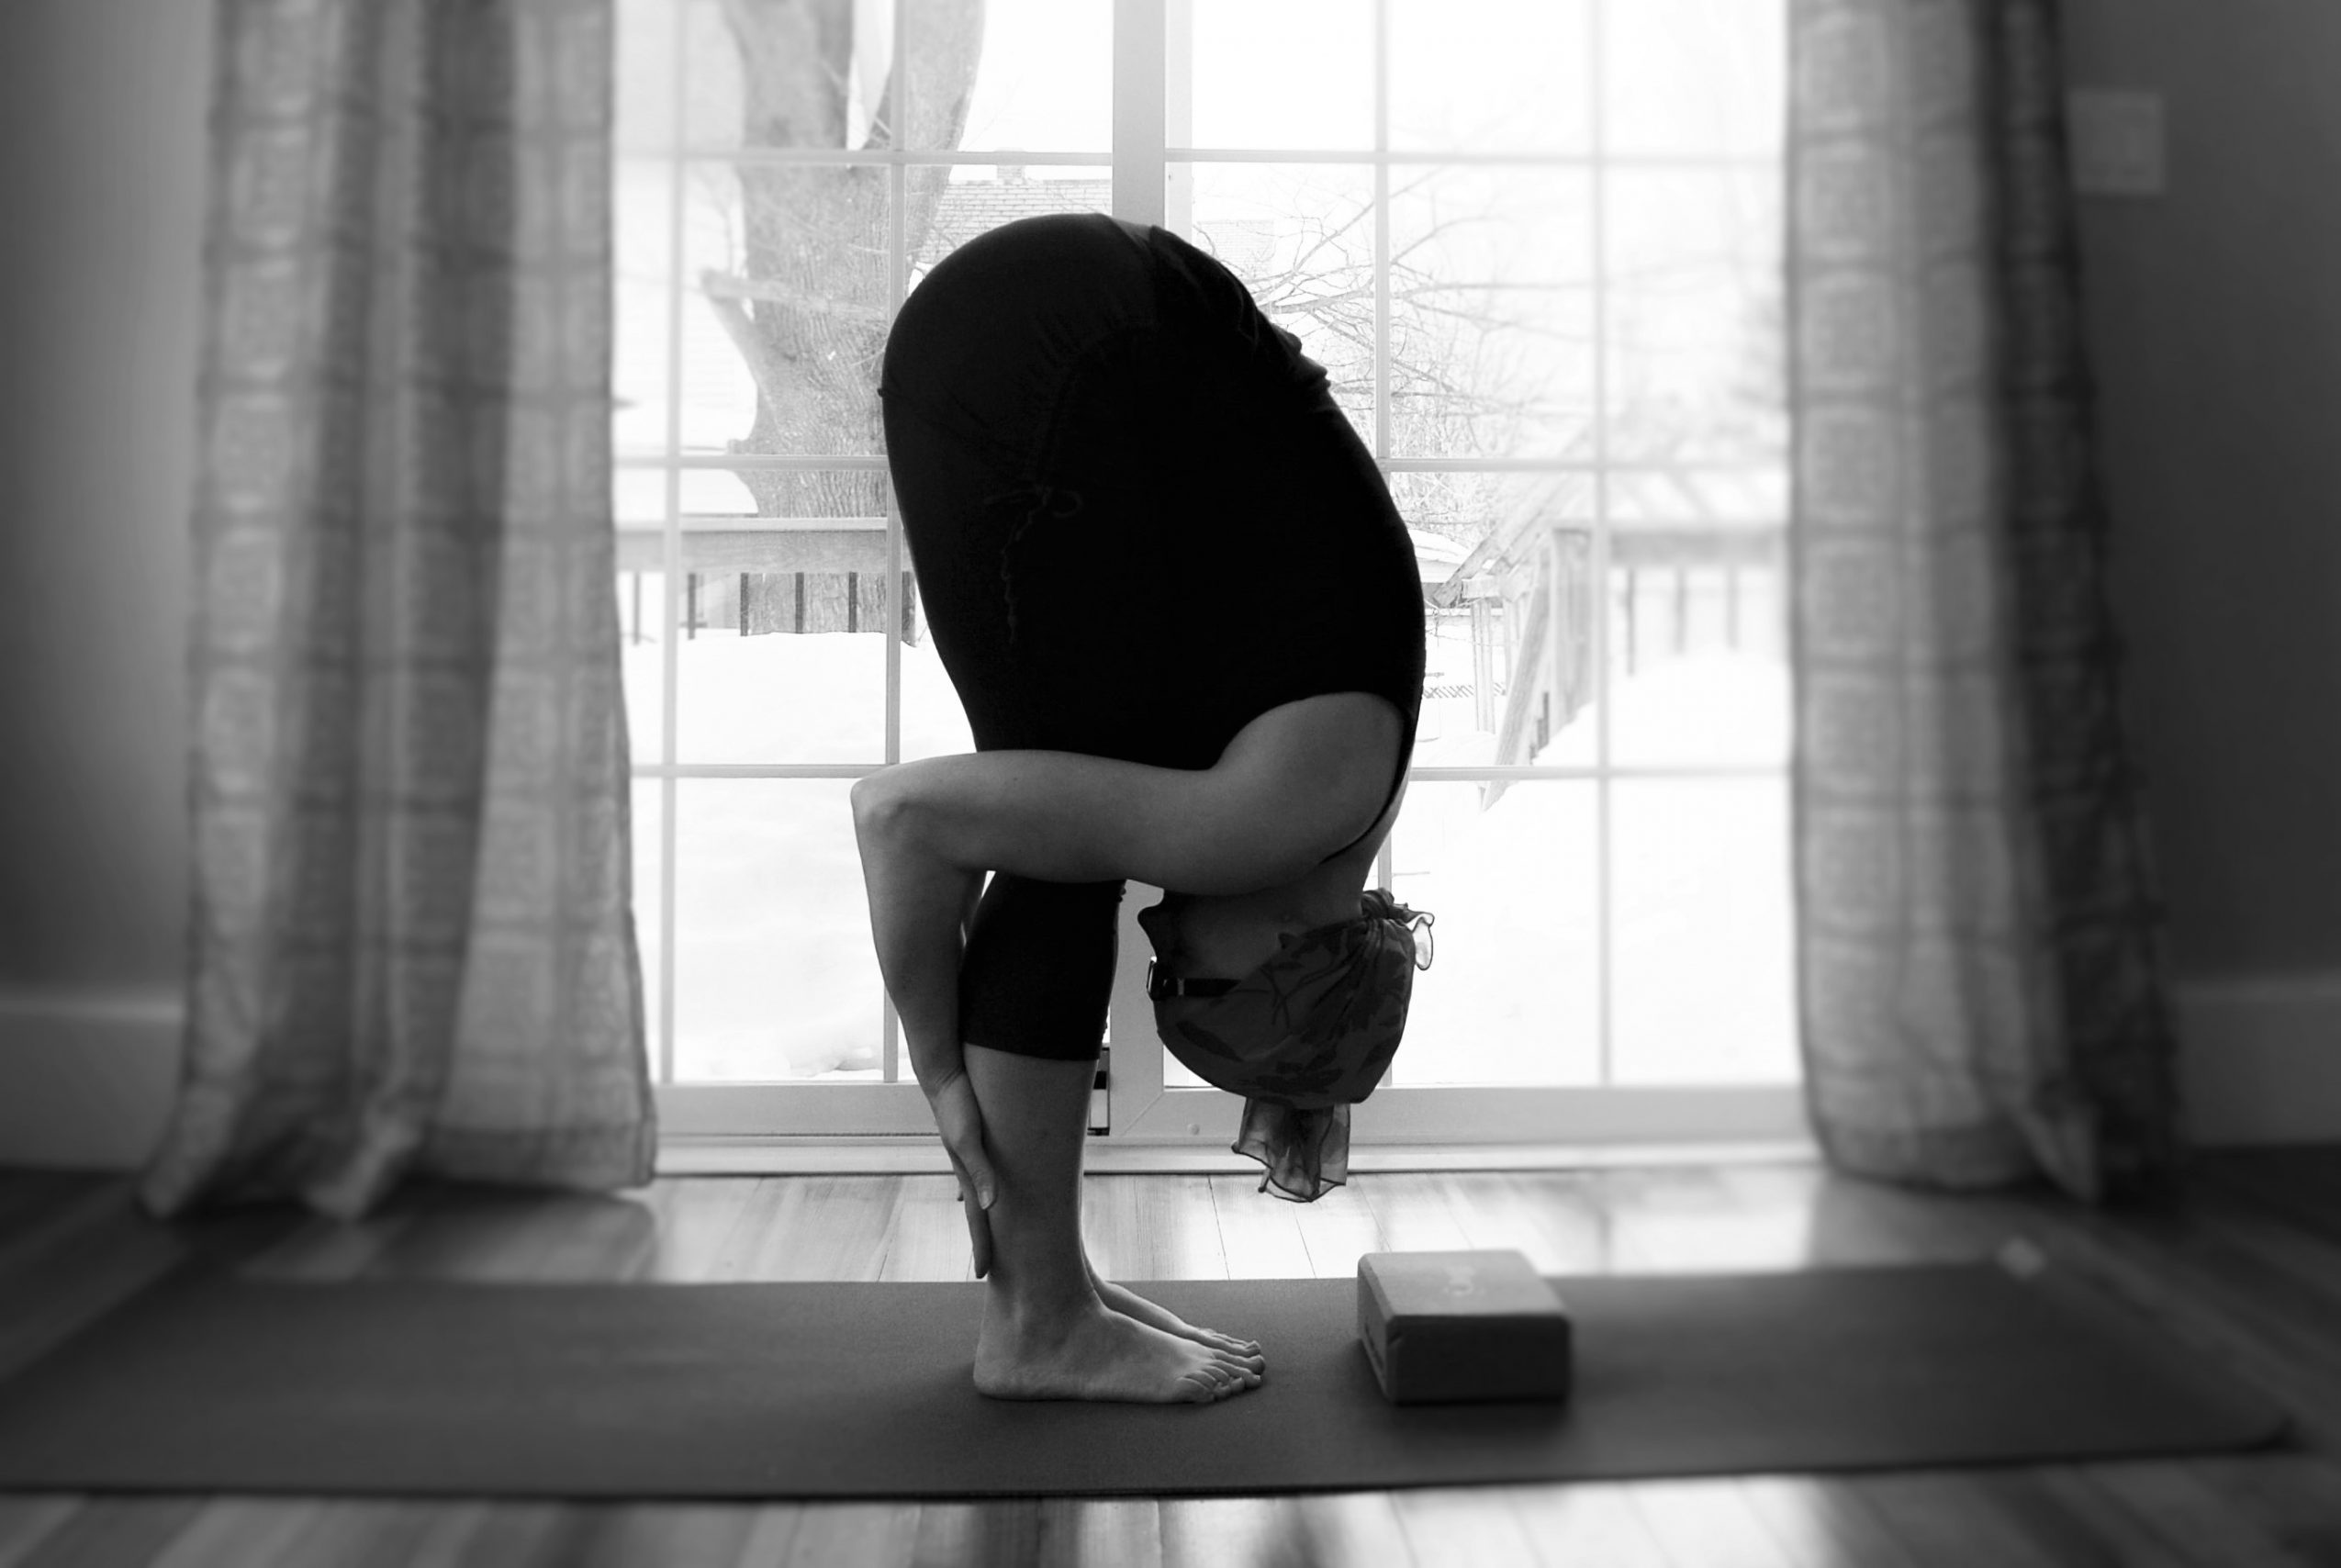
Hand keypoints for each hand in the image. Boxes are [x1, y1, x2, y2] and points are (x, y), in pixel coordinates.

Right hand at [925, 1070, 998, 1278]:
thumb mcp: (968, 1139)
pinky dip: (986, 1188)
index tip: (983, 1274)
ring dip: (986, 1216)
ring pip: (981, 1194)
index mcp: (967, 1175)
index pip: (978, 1219)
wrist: (943, 1074)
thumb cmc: (957, 1104)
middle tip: (990, 1266)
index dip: (982, 1246)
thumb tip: (992, 1206)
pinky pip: (984, 1172)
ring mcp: (970, 1157)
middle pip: (979, 1212)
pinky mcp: (975, 1141)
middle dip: (984, 1239)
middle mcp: (968, 1170)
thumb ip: (980, 1171)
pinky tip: (990, 1191)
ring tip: (994, 1234)